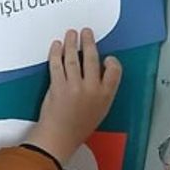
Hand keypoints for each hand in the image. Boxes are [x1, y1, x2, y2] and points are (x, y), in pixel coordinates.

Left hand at [26, 28, 122, 164]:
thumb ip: (101, 92)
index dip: (111, 61)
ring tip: (70, 34)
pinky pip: (56, 64)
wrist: (60, 137)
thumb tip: (97, 72)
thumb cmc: (78, 127)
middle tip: (86, 32)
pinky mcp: (57, 86)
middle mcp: (91, 89)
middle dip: (88, 42)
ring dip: (71, 43)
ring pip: (73, 58)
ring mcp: (73, 86)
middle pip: (91, 59)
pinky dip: (56, 53)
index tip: (106, 57)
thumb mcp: (99, 111)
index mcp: (105, 95)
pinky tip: (57, 46)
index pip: (114, 70)